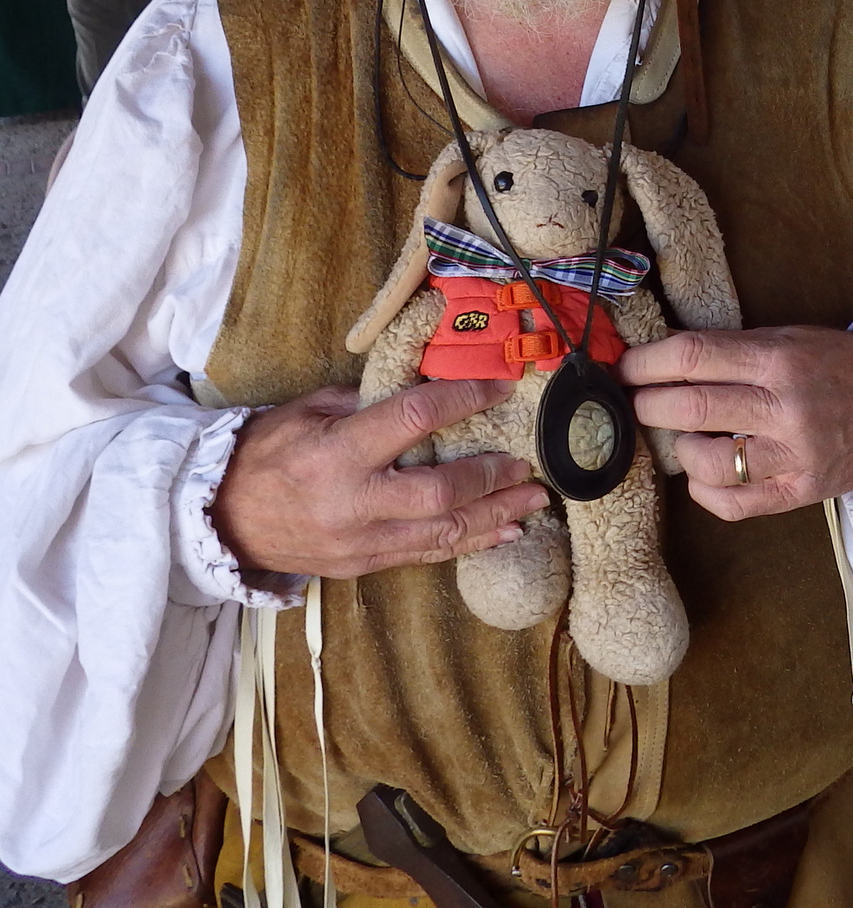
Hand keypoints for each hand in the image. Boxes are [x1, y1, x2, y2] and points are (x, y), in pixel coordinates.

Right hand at [209, 380, 548, 577]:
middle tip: (527, 462)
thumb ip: (363, 401)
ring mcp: (361, 541)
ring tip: (534, 500)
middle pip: (440, 492)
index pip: (415, 419)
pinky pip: (427, 555)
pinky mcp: (364, 566)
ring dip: (495, 516)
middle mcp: (354, 501)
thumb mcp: (306, 410)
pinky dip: (469, 543)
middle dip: (490, 477)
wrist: (220, 520)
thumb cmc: (264, 454)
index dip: (465, 399)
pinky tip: (504, 533)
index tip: (501, 386)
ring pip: (443, 534)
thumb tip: (419, 385)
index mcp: (338, 452)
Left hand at [618, 326, 852, 519]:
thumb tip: (662, 351)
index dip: (646, 362)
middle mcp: (784, 409)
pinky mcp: (800, 493)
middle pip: (692, 408)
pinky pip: (734, 504)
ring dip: (679, 448)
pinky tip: (702, 473)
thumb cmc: (835, 365)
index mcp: (778, 360)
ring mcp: (793, 456)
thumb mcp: (785, 339)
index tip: (623, 367)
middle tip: (634, 401)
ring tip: (679, 436)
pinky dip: (704, 490)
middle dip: (648, 404)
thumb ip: (728, 349)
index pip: (693, 357)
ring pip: (709, 461)